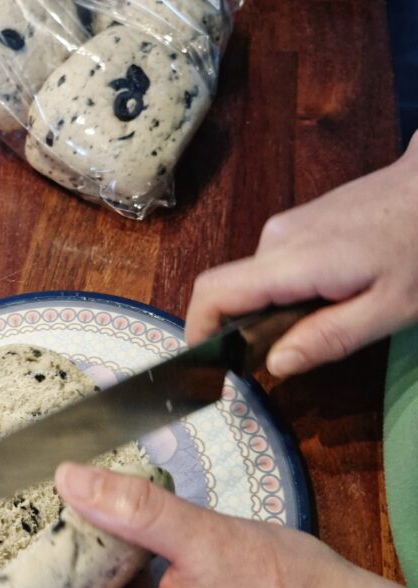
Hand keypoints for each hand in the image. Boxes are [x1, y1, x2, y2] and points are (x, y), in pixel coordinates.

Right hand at [185, 131, 417, 377]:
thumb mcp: (389, 309)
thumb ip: (329, 338)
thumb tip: (274, 366)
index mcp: (290, 261)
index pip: (213, 293)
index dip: (198, 331)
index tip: (208, 366)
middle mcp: (275, 238)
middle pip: (235, 293)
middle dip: (250, 330)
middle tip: (297, 355)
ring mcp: (287, 225)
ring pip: (258, 282)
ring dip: (276, 311)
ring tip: (332, 318)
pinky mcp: (300, 222)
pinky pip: (276, 267)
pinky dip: (289, 292)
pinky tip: (335, 294)